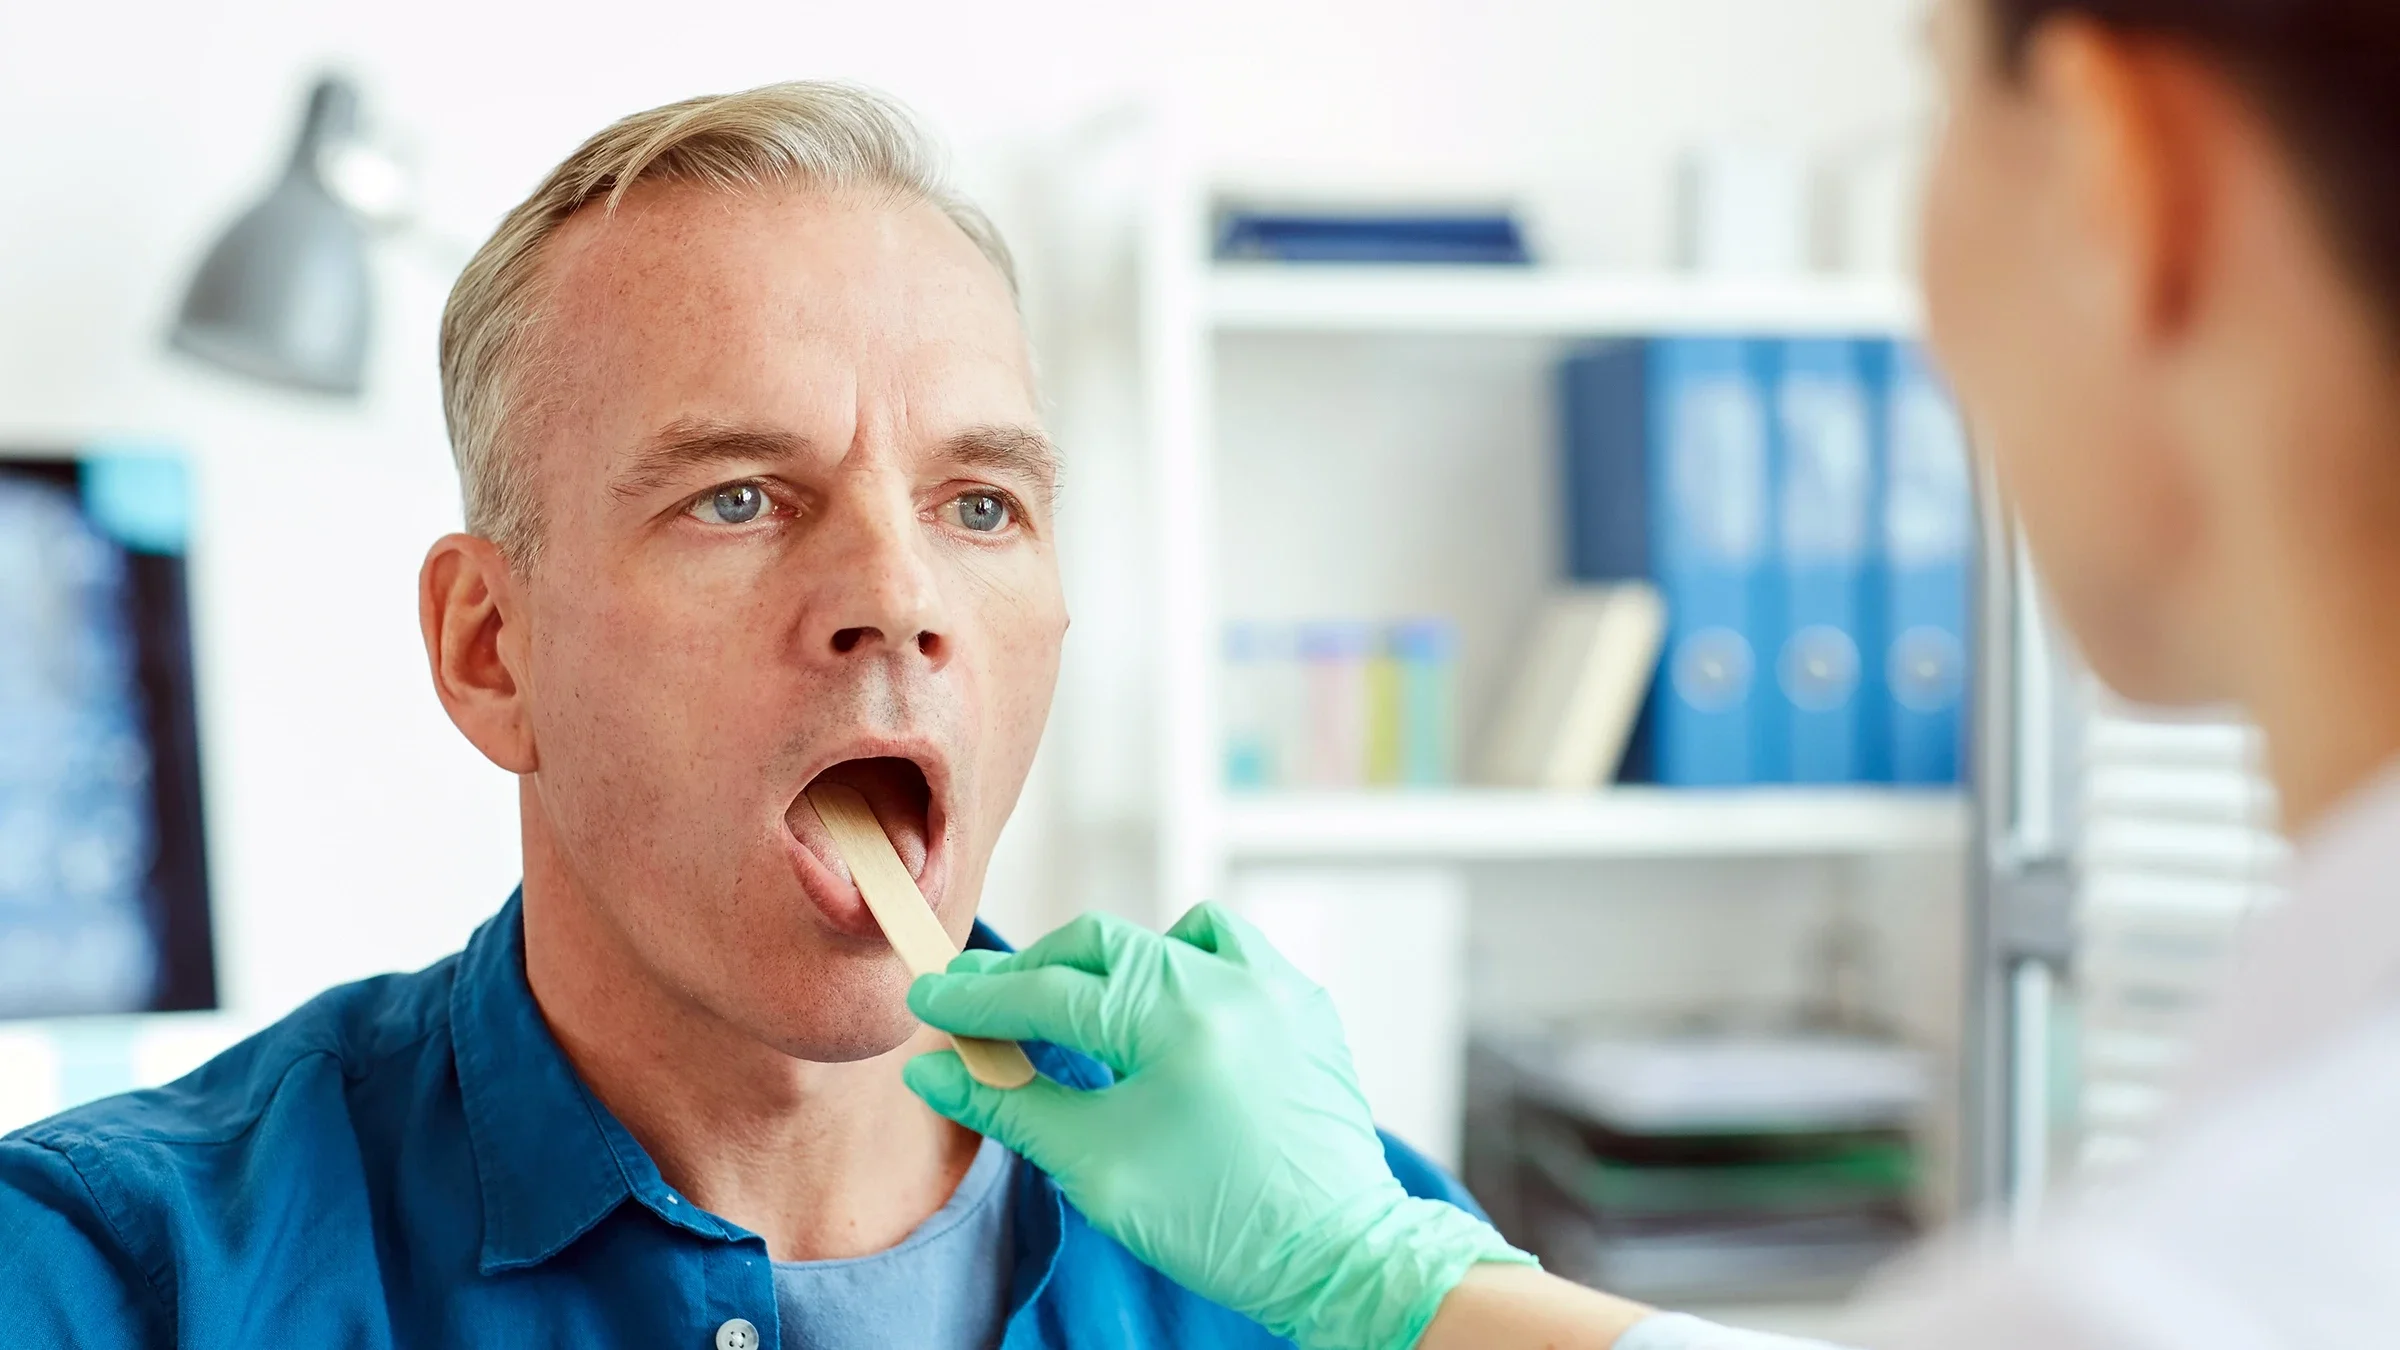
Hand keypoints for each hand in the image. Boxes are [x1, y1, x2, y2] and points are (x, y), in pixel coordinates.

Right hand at [901, 904, 1530, 1349]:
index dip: (978, 998)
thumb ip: (1011, 1106)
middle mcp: (1233, 981)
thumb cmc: (1217, 1223)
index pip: (1051, 990)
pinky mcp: (1303, 1006)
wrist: (1336, 1256)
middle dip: (1034, 972)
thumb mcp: (1097, 1167)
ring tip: (1074, 1015)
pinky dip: (1179, 974)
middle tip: (978, 1001)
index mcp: (1179, 1017)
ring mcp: (1276, 986)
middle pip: (1103, 945)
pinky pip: (1227, 957)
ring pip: (1168, 937)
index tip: (929, 1001)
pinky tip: (1158, 1022)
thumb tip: (936, 1072)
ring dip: (1111, 965)